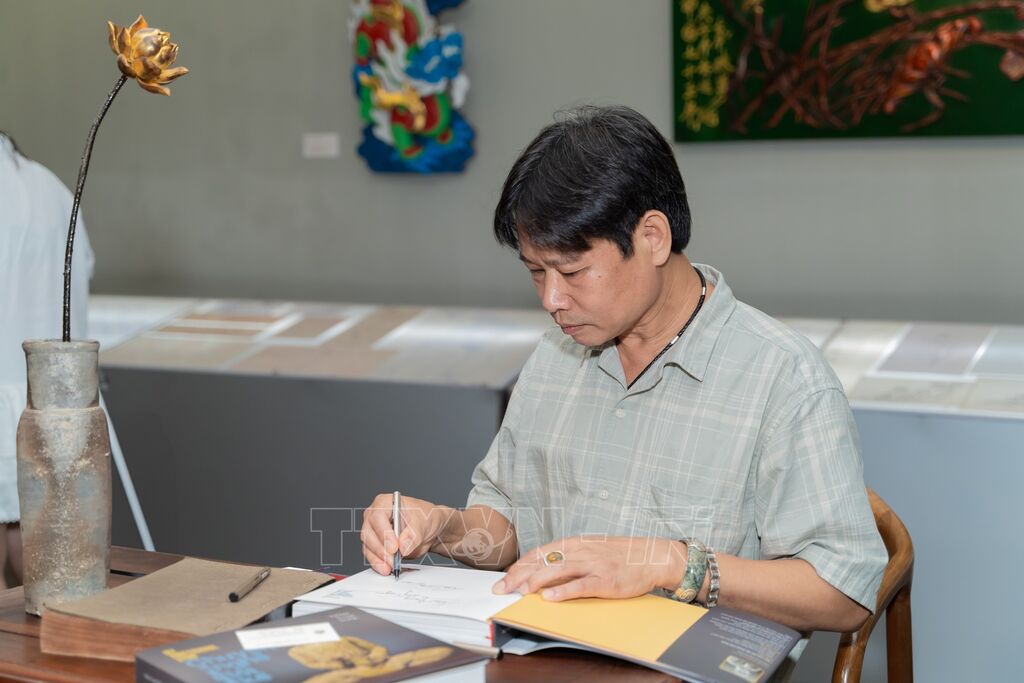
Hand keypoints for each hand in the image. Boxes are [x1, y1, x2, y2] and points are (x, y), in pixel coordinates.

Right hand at [360, 493, 451, 575]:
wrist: (429, 530)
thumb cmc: (426, 517)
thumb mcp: (424, 522)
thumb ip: (414, 534)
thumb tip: (403, 546)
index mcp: (385, 503)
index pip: (377, 516)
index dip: (384, 532)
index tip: (394, 547)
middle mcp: (375, 516)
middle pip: (368, 533)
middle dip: (380, 549)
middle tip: (392, 560)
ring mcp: (374, 531)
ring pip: (368, 546)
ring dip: (378, 559)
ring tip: (390, 567)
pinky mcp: (376, 545)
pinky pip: (372, 555)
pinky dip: (378, 564)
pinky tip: (386, 569)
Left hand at [492, 536, 685, 600]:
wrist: (652, 556)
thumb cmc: (620, 554)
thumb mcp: (591, 549)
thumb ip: (569, 557)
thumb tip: (543, 568)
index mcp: (575, 542)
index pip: (540, 551)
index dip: (520, 564)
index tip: (504, 576)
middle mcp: (581, 551)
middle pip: (544, 560)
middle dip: (520, 574)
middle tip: (502, 587)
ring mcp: (593, 565)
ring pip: (559, 570)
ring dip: (536, 580)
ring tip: (520, 590)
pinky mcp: (606, 580)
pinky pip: (581, 585)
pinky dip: (564, 591)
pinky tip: (550, 597)